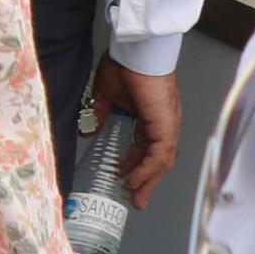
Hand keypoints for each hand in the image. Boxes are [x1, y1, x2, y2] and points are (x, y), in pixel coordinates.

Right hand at [87, 58, 181, 201]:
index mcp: (150, 118)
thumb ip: (99, 114)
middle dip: (146, 182)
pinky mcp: (166, 126)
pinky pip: (160, 154)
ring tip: (135, 196)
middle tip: (135, 200)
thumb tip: (88, 131)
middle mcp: (163, 125)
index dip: (136, 166)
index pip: (146, 149)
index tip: (124, 181)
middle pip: (158, 160)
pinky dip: (148, 169)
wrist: (135, 53)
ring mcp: (167, 126)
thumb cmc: (123, 67)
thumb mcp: (105, 96)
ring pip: (161, 161)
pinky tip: (135, 179)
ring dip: (148, 180)